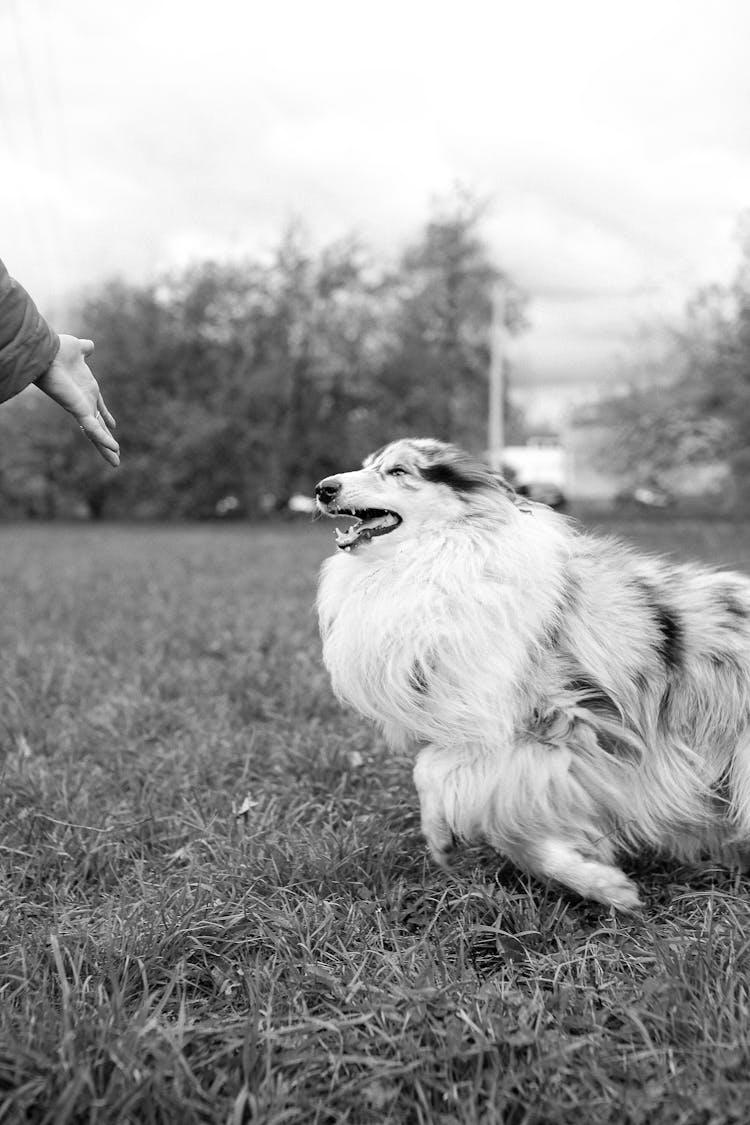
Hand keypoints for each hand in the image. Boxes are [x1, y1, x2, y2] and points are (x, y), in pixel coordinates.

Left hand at [35, 335, 119, 465]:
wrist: (46, 350)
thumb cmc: (57, 350)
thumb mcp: (77, 350)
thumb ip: (85, 350)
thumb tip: (90, 346)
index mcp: (86, 390)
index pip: (98, 408)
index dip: (106, 417)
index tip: (113, 426)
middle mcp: (84, 402)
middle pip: (98, 427)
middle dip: (107, 443)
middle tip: (115, 457)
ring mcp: (81, 408)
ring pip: (96, 434)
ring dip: (106, 449)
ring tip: (116, 464)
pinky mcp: (78, 410)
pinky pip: (93, 428)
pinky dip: (103, 439)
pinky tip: (114, 448)